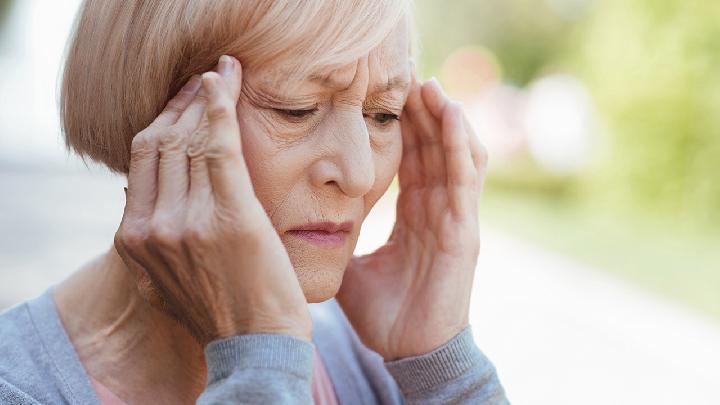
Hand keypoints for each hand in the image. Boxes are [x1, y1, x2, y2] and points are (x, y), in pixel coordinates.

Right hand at [113, 55, 310, 345]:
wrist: (256, 346)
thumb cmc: (223, 310)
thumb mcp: (167, 279)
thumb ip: (154, 238)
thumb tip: (146, 198)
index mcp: (134, 239)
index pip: (143, 158)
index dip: (163, 120)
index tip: (184, 100)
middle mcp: (153, 227)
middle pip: (163, 142)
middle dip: (185, 103)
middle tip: (207, 80)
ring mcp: (188, 222)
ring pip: (190, 140)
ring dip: (207, 99)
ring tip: (224, 75)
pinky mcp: (230, 217)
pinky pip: (221, 147)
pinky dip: (222, 109)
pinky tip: (228, 83)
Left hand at [336, 73, 487, 359]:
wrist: (408, 352)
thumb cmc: (385, 314)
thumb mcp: (352, 267)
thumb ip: (339, 241)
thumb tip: (307, 225)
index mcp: (414, 217)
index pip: (412, 160)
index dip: (403, 128)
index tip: (387, 96)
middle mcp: (437, 211)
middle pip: (433, 149)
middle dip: (422, 113)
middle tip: (406, 76)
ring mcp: (454, 218)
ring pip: (455, 155)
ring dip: (444, 118)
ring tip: (428, 84)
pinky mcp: (464, 230)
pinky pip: (465, 178)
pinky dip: (459, 143)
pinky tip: (449, 111)